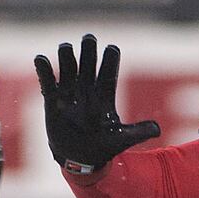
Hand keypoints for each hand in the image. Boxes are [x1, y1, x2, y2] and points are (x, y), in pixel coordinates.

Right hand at [34, 34, 161, 174]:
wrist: (79, 159)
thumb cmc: (102, 148)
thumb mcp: (121, 140)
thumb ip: (138, 132)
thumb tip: (158, 129)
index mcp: (105, 97)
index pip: (108, 75)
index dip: (110, 61)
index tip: (112, 48)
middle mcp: (87, 91)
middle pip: (88, 66)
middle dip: (89, 53)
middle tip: (89, 38)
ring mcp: (70, 94)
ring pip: (68, 70)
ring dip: (66, 58)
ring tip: (65, 47)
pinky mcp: (54, 101)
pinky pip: (48, 83)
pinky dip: (44, 71)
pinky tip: (40, 59)